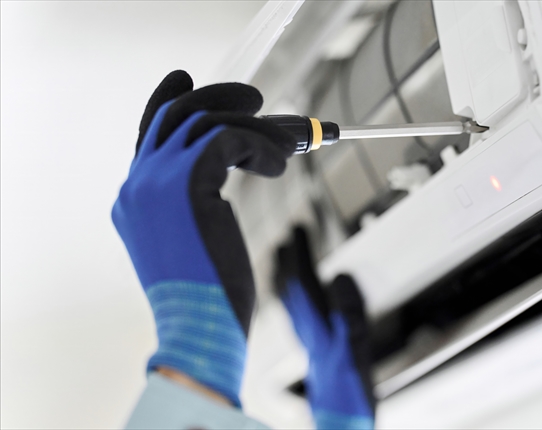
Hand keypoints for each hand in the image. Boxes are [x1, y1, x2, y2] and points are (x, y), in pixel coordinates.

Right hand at [112, 70, 295, 406]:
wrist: (199, 330)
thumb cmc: (207, 294)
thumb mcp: (194, 237)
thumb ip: (197, 197)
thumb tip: (236, 156)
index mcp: (135, 198)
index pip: (149, 132)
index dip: (170, 99)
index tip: (188, 79)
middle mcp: (138, 184)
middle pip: (176, 114)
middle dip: (218, 98)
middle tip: (256, 99)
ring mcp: (155, 182)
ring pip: (208, 124)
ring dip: (257, 129)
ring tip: (292, 145)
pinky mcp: (185, 184)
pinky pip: (228, 140)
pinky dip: (261, 147)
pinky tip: (279, 167)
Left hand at [275, 227, 374, 428]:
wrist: (342, 425)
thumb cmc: (349, 396)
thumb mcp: (356, 351)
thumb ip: (349, 314)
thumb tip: (340, 278)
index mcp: (316, 327)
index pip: (303, 280)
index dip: (300, 252)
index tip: (298, 228)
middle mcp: (307, 331)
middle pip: (292, 288)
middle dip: (290, 260)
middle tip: (290, 236)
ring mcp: (310, 342)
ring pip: (292, 301)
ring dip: (288, 276)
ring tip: (285, 258)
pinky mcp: (316, 352)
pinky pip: (299, 314)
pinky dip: (296, 297)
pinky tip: (299, 299)